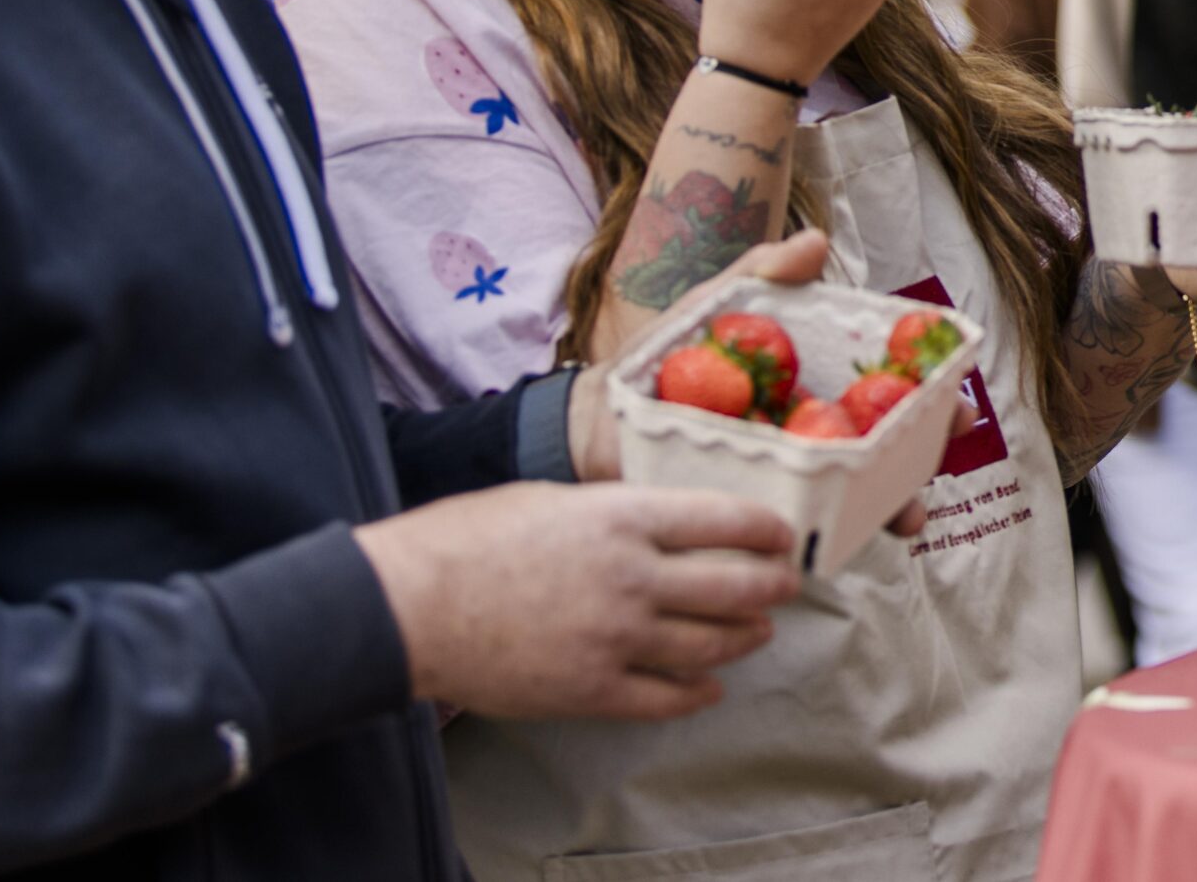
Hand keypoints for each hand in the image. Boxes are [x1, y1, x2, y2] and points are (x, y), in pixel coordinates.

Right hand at [356, 481, 799, 720]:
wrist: (410, 605)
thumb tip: (656, 519)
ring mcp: (616, 637)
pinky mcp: (592, 689)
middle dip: (773, 586)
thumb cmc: (469, 538)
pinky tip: (709, 686)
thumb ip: (612, 511)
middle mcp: (632, 576)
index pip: (725, 519)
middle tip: (786, 584)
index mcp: (622, 516)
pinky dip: (698, 692)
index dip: (766, 530)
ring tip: (758, 631)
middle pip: (735, 586)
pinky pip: (667, 698)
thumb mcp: (552, 498)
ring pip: (711, 643)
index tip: (783, 535)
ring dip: (745, 636)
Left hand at [568, 227, 936, 536]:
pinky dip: (825, 537)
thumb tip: (817, 240)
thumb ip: (763, 274)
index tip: (956, 406)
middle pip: (886, 453)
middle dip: (920, 465)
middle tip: (937, 471)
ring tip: (901, 519)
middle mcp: (812, 435)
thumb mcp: (713, 306)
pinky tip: (837, 544)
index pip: (889, 393)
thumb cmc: (662, 357)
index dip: (932, 402)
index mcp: (815, 386)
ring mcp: (786, 476)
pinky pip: (796, 529)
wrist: (596, 418)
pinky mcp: (753, 511)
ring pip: (853, 497)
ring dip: (886, 509)